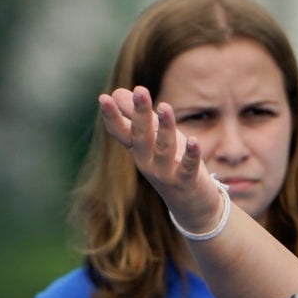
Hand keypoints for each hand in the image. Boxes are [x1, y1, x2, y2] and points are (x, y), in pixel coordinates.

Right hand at [98, 85, 223, 231]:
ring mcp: (165, 175)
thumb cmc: (172, 166)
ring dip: (165, 128)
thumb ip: (137, 118)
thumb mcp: (154, 140)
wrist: (191, 206)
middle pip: (141, 137)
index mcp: (138, 151)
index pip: (121, 132)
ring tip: (165, 107)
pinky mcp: (185, 183)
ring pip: (163, 149)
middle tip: (140, 91)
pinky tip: (194, 140)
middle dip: (140, 114)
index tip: (103, 98)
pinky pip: (187, 167)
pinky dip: (190, 154)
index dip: (112, 117)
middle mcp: (147, 163)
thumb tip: (117, 92)